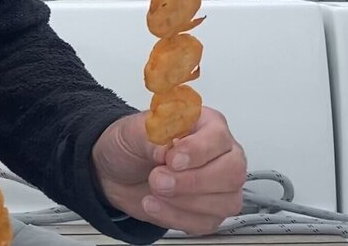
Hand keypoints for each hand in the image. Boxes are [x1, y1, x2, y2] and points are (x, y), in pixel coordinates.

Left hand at [92, 107, 246, 234]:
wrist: (115, 172)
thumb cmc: (131, 145)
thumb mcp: (133, 131)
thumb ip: (153, 135)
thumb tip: (166, 148)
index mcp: (206, 125)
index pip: (219, 138)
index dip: (197, 152)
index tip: (171, 160)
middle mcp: (219, 154)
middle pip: (232, 173)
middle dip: (193, 181)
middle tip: (159, 180)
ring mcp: (219, 186)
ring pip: (225, 202)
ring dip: (184, 202)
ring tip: (154, 191)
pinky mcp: (209, 212)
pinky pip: (207, 222)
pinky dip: (177, 217)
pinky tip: (155, 205)